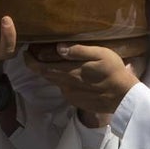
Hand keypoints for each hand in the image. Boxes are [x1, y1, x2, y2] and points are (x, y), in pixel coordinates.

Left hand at [25, 43, 140, 126]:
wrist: (123, 97)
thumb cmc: (114, 71)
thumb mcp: (101, 54)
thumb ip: (79, 50)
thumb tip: (59, 47)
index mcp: (69, 72)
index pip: (41, 67)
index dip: (30, 60)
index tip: (26, 52)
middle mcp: (65, 85)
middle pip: (45, 74)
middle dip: (38, 64)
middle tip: (36, 53)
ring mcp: (70, 94)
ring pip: (55, 81)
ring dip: (51, 71)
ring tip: (55, 61)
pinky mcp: (76, 100)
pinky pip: (64, 88)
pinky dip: (63, 80)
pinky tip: (72, 74)